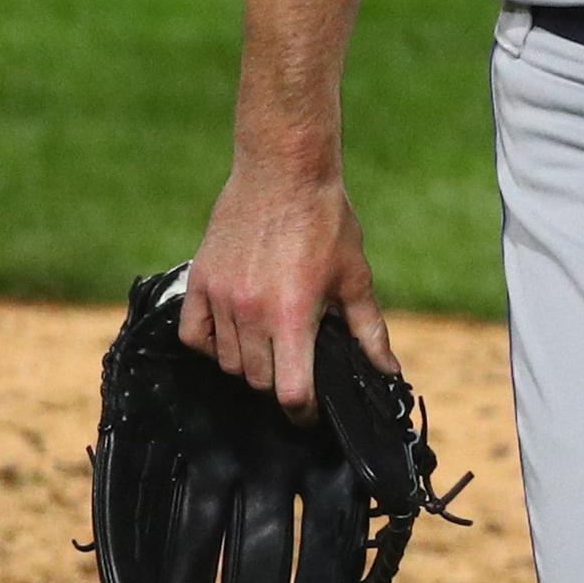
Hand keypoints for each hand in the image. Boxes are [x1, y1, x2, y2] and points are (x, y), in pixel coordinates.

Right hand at [177, 162, 399, 421]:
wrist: (284, 170)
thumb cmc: (325, 220)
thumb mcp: (355, 276)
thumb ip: (369, 331)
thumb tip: (388, 372)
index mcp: (294, 315)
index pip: (291, 393)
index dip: (303, 412)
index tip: (310, 411)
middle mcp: (253, 312)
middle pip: (258, 382)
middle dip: (280, 384)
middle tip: (295, 367)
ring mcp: (222, 297)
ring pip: (227, 362)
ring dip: (249, 364)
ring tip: (271, 344)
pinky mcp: (201, 280)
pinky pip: (194, 334)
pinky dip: (210, 344)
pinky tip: (232, 333)